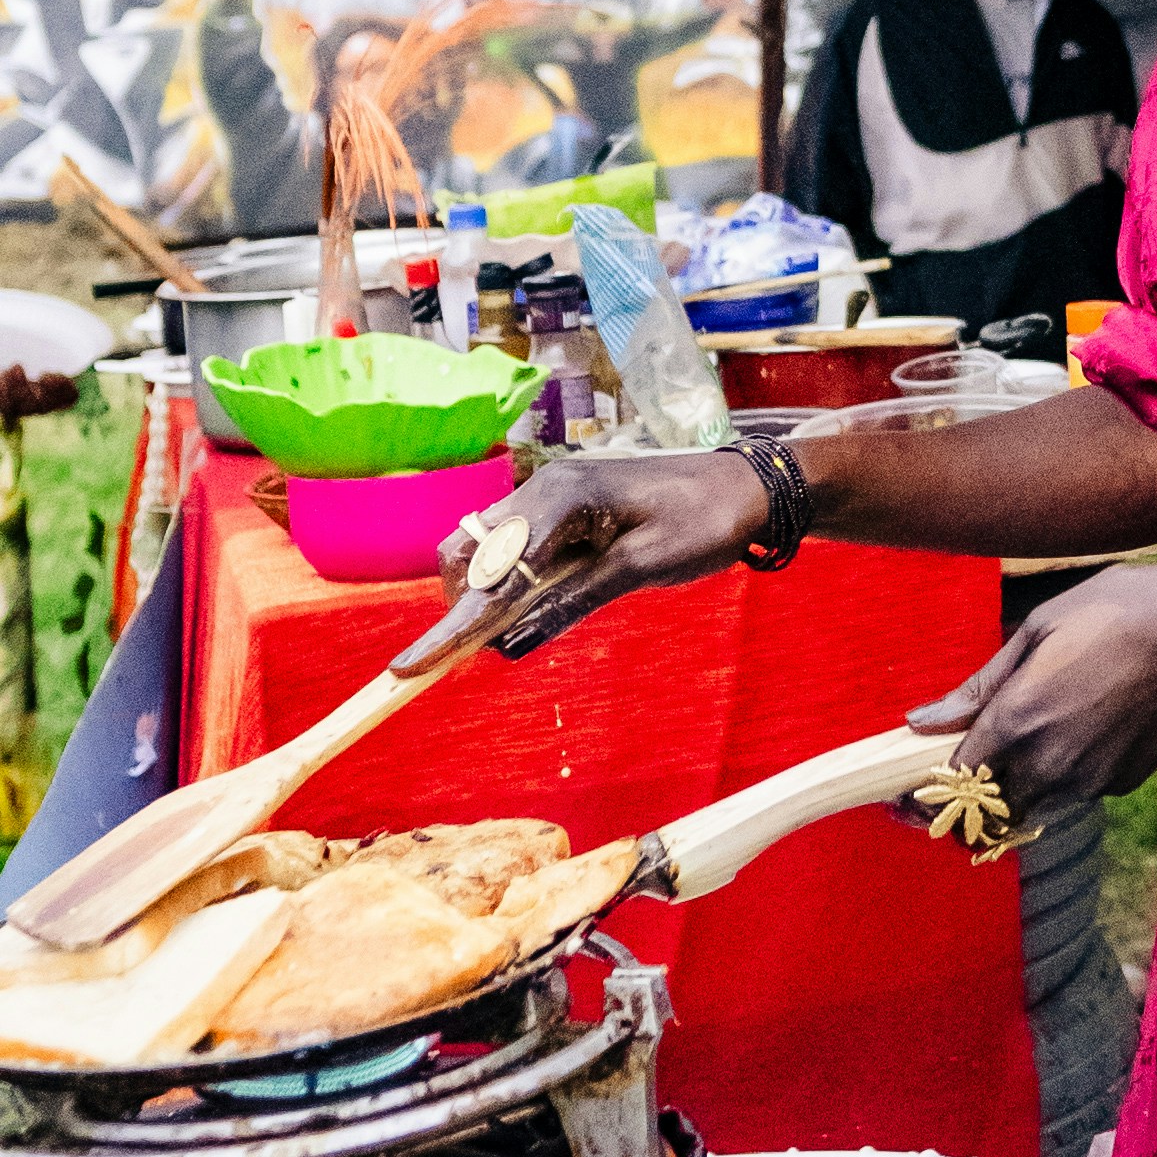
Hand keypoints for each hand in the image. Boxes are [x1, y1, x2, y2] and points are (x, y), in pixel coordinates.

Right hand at [431, 445, 762, 657]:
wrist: (750, 487)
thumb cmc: (704, 522)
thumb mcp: (642, 567)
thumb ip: (573, 600)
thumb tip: (509, 645)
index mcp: (560, 498)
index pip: (489, 575)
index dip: (450, 627)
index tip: (406, 669)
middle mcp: (545, 490)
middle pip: (466, 553)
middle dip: (461, 605)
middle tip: (479, 653)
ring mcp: (553, 496)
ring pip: (486, 549)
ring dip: (485, 594)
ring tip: (505, 635)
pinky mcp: (568, 510)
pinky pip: (517, 547)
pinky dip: (512, 582)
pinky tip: (535, 608)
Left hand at [908, 555, 1156, 817]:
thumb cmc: (1117, 609)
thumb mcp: (1037, 629)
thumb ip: (977, 687)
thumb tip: (919, 721)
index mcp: (1017, 722)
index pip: (951, 786)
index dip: (921, 797)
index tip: (903, 797)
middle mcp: (1049, 763)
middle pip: (987, 816)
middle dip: (964, 808)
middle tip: (949, 786)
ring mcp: (1089, 780)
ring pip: (1031, 806)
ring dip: (1013, 790)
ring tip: (1019, 742)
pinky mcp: (1120, 782)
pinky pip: (1072, 791)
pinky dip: (1058, 775)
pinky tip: (1074, 726)